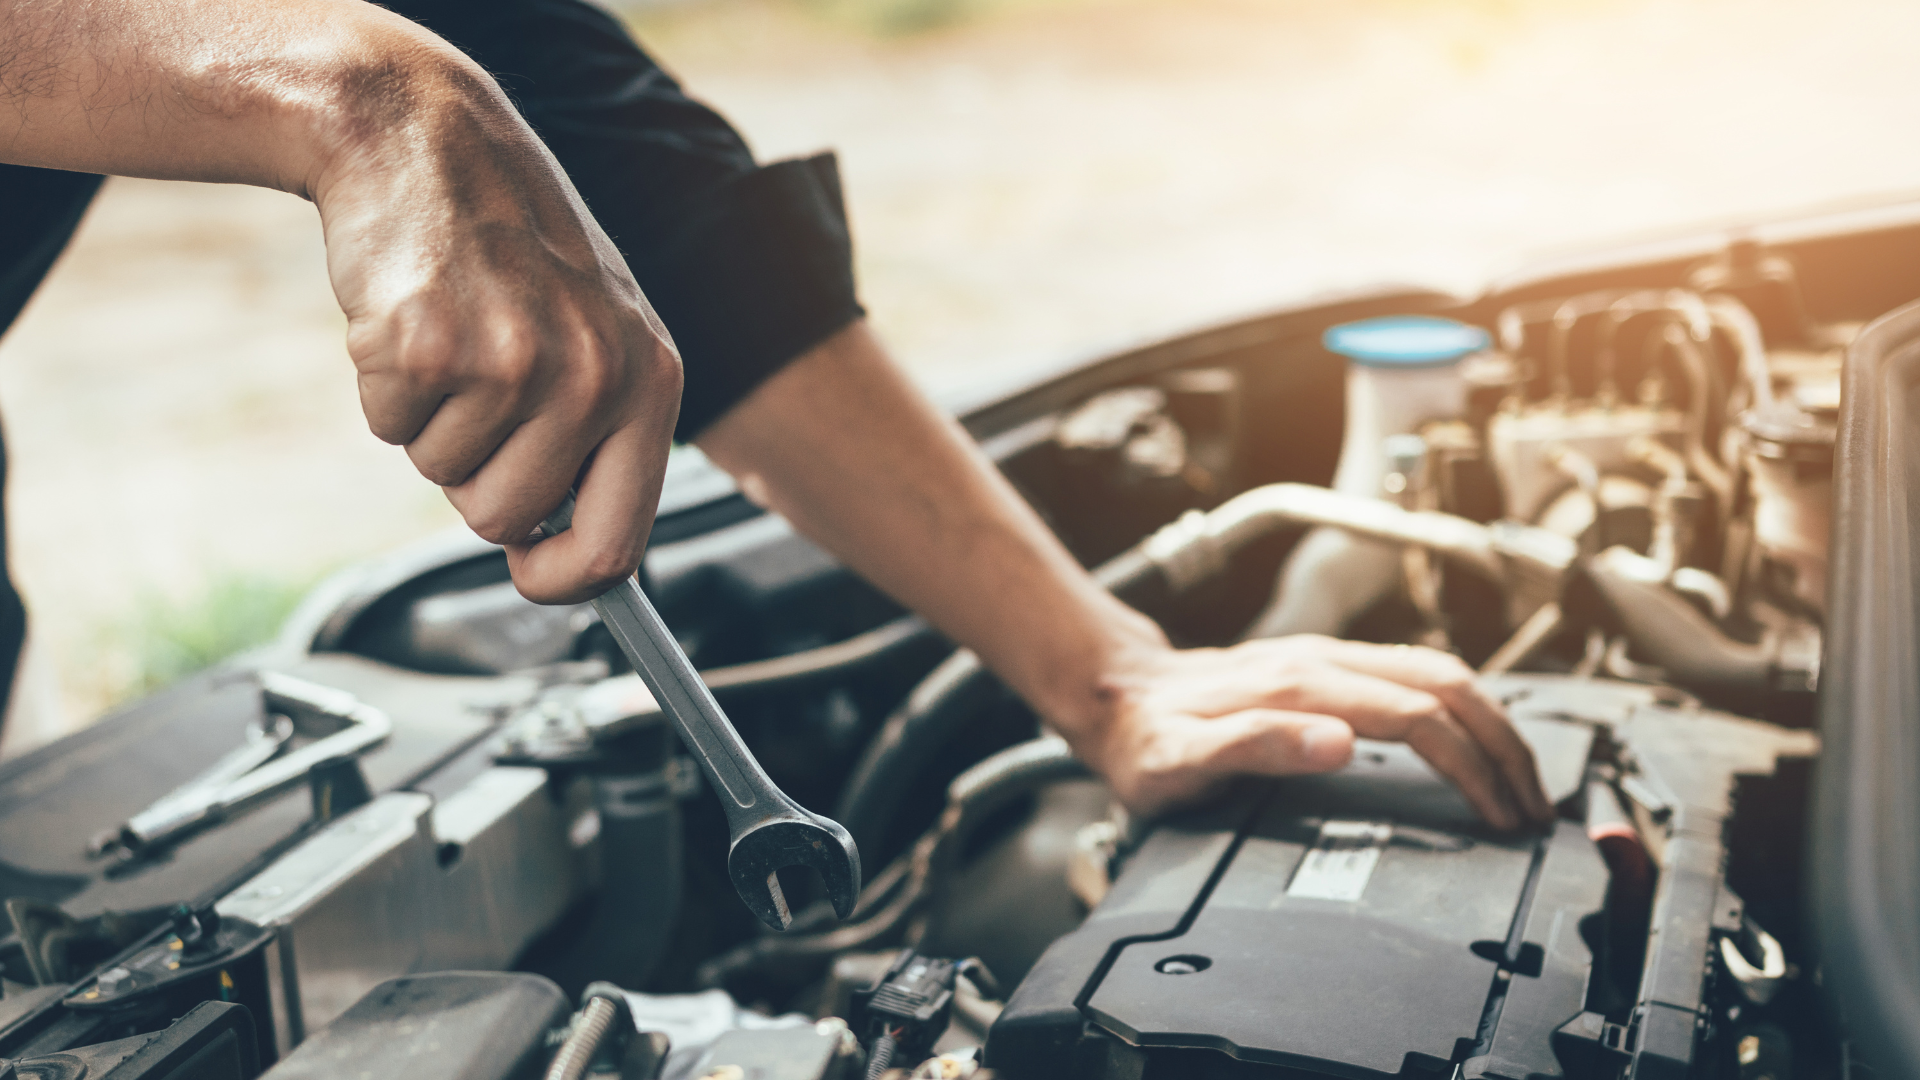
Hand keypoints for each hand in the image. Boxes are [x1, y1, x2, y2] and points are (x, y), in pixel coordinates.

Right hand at [314, 58, 680, 603]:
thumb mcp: (599, 329)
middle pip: (506, 519)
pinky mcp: (428, 347)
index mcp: (650, 379)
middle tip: (479, 382)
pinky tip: (411, 314)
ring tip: (453, 333)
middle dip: (476, 471)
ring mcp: (512, 362)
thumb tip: (574, 553)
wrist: (425, 133)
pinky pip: (390, 426)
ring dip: (432, 421)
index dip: (564, 576)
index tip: (532, 572)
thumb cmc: (512, 241)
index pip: (619, 540)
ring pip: (443, 475)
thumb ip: (602, 433)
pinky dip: (385, 385)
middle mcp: (593, 376)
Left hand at [1066, 635, 1554, 829]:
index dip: (1470, 768)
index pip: (1419, 719)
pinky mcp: (1323, 664)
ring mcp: (1326, 658)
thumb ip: (1257, 746)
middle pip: (1448, 687)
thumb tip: (1340, 743)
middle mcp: (1321, 661)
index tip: (1500, 817)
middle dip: (1504, 747)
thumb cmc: (1144, 739)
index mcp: (1301, 686)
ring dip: (1491, 725)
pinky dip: (1461, 707)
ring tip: (1520, 780)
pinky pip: (1414, 674)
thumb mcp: (1181, 761)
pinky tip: (1471, 739)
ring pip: (1439, 673)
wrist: (1114, 695)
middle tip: (1534, 809)